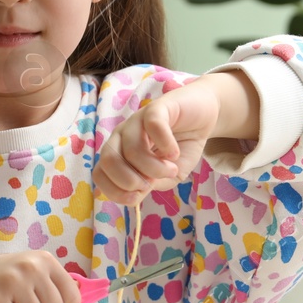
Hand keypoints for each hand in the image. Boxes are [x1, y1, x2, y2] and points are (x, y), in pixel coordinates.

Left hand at [96, 79, 223, 205]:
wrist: (203, 116)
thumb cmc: (182, 146)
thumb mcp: (168, 176)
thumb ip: (151, 185)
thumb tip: (138, 192)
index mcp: (120, 152)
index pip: (99, 174)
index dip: (115, 191)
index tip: (140, 195)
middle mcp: (122, 135)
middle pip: (108, 161)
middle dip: (131, 181)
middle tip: (154, 182)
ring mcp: (138, 119)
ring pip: (131, 149)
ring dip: (155, 168)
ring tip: (172, 168)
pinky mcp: (157, 107)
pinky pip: (153, 126)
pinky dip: (166, 146)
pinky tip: (175, 152)